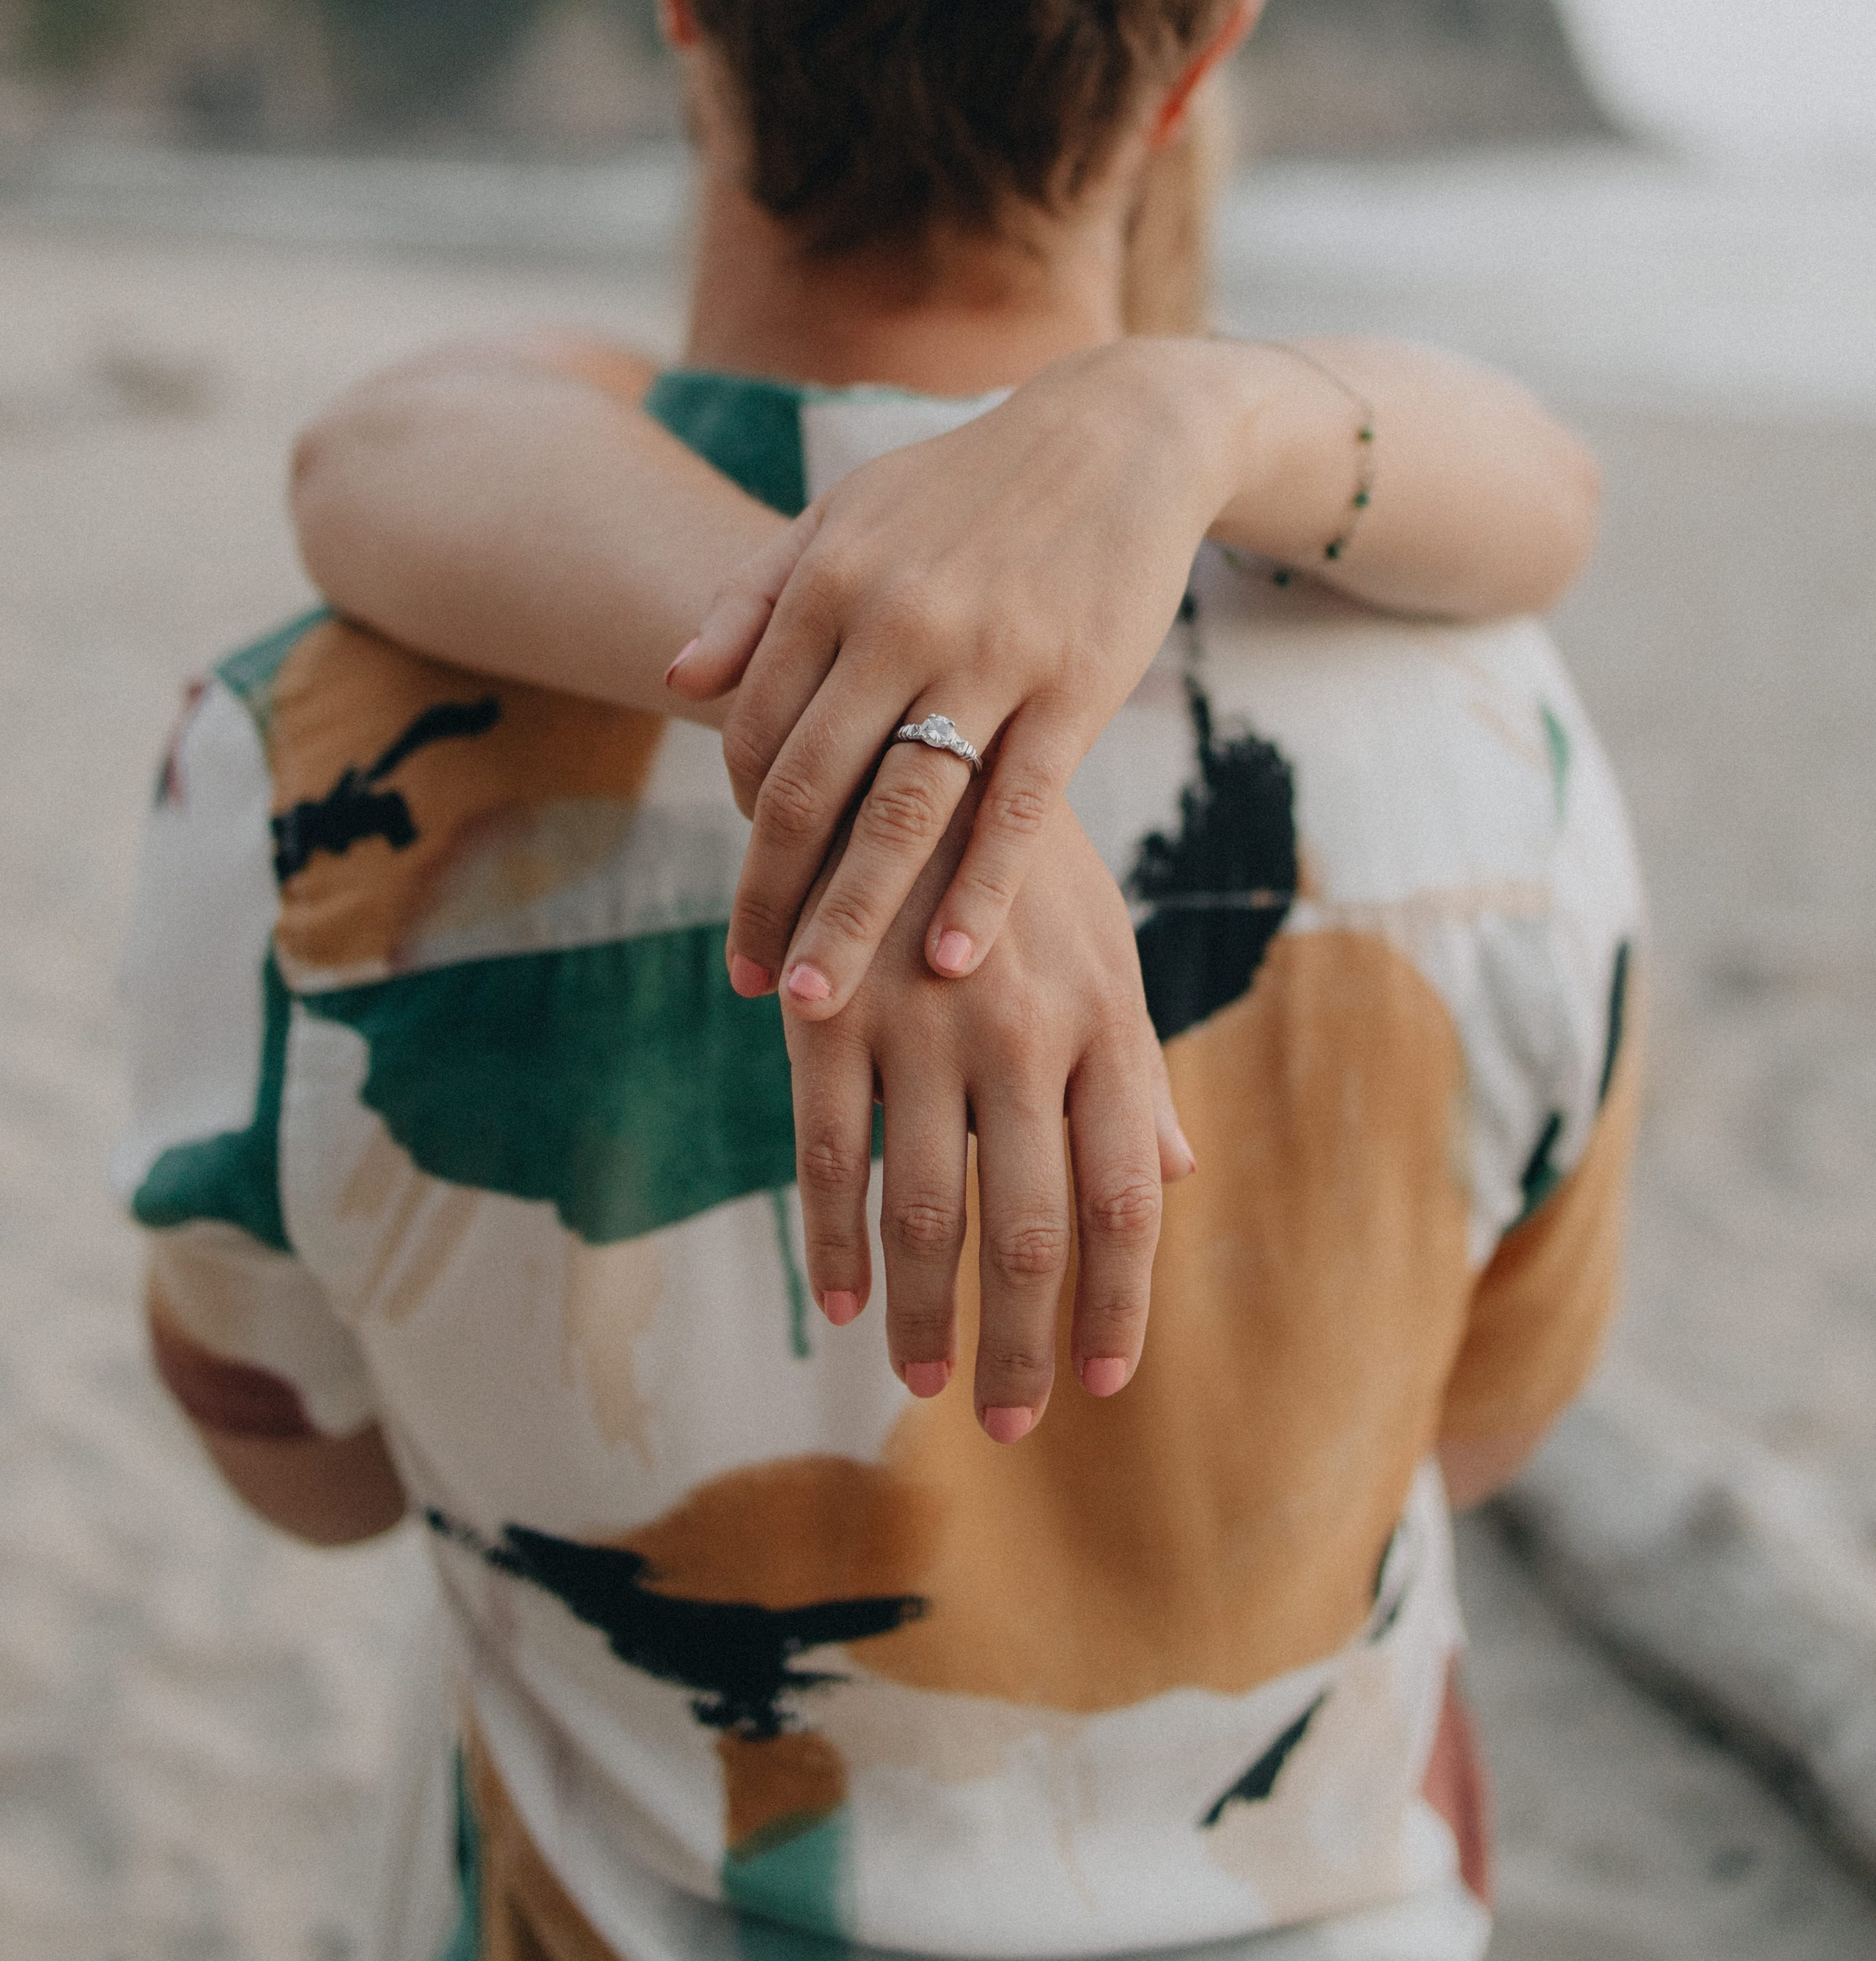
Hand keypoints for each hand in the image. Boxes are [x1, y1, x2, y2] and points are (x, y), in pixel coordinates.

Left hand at [670, 338, 1233, 1012]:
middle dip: (769, 895)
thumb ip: (756, 596)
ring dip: (851, 918)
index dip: (743, 819)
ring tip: (814, 1000)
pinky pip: (1016, 810)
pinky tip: (951, 963)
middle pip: (810, 789)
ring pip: (902, 815)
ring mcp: (990, 658)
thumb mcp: (847, 516)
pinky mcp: (1074, 688)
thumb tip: (674, 681)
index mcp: (830, 581)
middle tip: (749, 981)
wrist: (1118, 437)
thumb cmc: (968, 486)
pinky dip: (980, 892)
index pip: (757, 732)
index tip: (752, 882)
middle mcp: (897, 622)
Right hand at [782, 791, 1186, 1434]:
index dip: (1118, 1301)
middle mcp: (1022, 1034)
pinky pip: (827, 1156)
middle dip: (1025, 1342)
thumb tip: (1178, 1177)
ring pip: (925, 1212)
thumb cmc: (1022, 866)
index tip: (1106, 1380)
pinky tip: (839, 1304)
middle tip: (1015, 1425)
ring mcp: (920, 1027)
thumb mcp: (1103, 948)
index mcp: (1104, 1021)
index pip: (1125, 1196)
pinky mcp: (828, 1016)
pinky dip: (832, 1244)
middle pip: (1031, 1227)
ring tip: (927, 1383)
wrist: (904, 745)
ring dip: (925, 1315)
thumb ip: (1133, 1067)